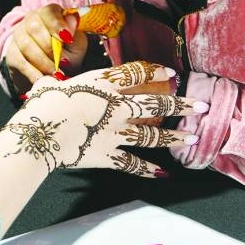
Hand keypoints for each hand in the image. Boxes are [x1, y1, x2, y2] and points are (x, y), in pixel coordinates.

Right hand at [1, 61, 204, 175]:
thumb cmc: (43, 105)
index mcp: (104, 84)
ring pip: (153, 134)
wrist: (44, 131)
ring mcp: (117, 133)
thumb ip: (52, 85)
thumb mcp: (47, 86)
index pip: (137, 74)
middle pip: (157, 103)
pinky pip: (133, 164)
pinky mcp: (109, 155)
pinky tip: (162, 173)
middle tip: (201, 106)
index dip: (156, 72)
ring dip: (174, 137)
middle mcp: (117, 107)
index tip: (172, 74)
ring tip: (191, 137)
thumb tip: (45, 85)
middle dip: (182, 104)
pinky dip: (148, 170)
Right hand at [6, 4, 84, 90]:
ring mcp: (18, 37)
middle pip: (34, 28)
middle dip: (50, 47)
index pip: (48, 12)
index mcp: (48, 14)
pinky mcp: (12, 54)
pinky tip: (43, 79)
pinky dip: (32, 72)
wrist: (53, 69)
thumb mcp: (76, 44)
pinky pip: (20, 62)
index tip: (67, 39)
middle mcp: (30, 21)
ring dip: (43, 62)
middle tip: (64, 63)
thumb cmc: (67, 52)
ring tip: (57, 74)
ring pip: (26, 45)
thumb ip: (75, 34)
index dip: (57, 25)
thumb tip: (72, 22)